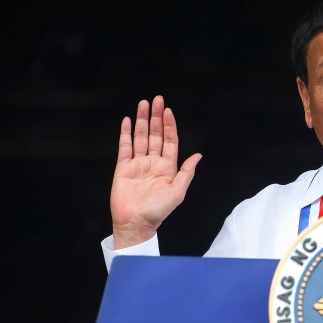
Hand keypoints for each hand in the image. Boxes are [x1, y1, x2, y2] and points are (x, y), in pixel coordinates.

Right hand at [110, 95, 201, 248]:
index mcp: (168, 167)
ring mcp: (138, 164)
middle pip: (155, 135)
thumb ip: (187, 172)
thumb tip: (198, 156)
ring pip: (141, 137)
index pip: (169, 141)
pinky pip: (125, 147)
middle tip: (157, 99)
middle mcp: (153, 162)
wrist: (136, 223)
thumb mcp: (177, 192)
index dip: (169, 126)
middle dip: (156, 117)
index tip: (169, 111)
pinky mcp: (123, 168)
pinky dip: (126, 133)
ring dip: (142, 120)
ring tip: (143, 104)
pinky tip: (128, 121)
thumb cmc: (158, 211)